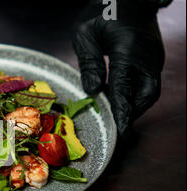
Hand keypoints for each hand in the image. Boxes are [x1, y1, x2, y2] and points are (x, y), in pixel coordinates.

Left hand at [72, 1, 168, 135]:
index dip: (120, 110)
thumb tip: (91, 90)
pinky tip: (121, 102)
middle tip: (117, 128)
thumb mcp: (86, 33)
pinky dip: (136, 95)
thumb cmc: (103, 9)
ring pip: (149, 91)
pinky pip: (147, 83)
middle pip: (146, 95)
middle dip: (132, 112)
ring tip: (118, 118)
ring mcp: (154, 57)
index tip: (118, 129)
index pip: (124, 86)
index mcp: (129, 49)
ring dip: (134, 106)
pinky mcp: (153, 58)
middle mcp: (147, 56)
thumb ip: (89, 63)